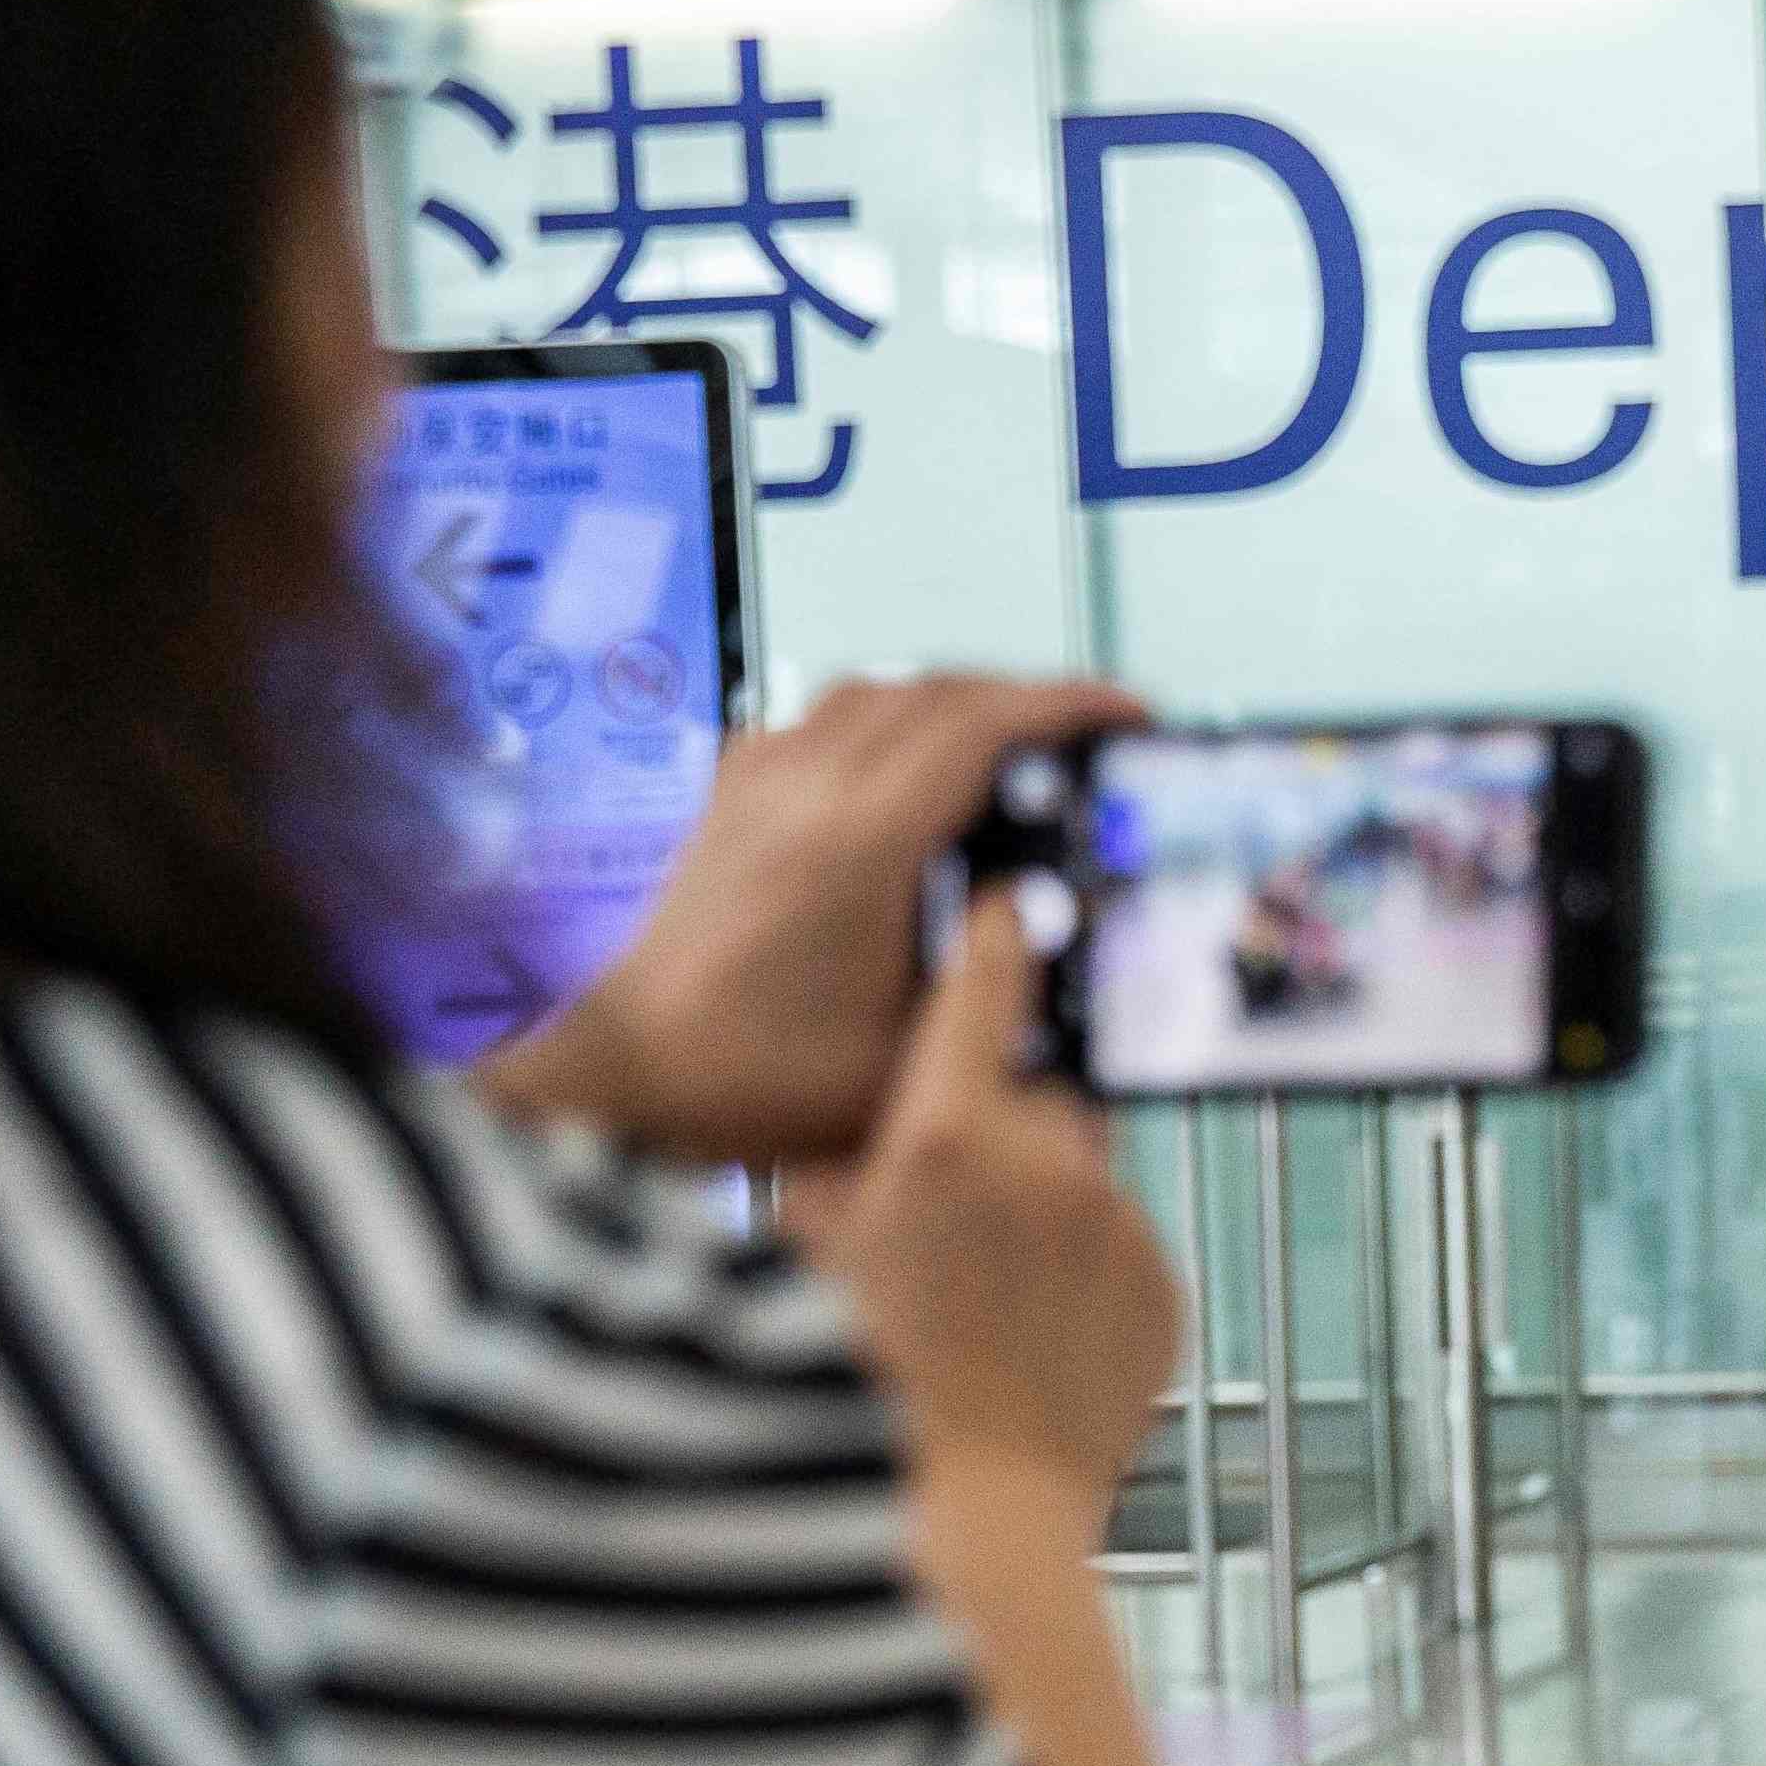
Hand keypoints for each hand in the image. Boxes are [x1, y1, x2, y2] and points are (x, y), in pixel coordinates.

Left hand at [486, 672, 1147, 1161]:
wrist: (636, 1072)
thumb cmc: (753, 1077)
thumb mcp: (914, 1057)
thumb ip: (996, 987)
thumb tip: (1063, 921)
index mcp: (858, 843)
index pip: (982, 725)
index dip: (1070, 706)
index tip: (1129, 712)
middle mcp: (806, 787)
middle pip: (943, 690)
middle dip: (1033, 698)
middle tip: (1095, 734)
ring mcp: (763, 778)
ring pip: (886, 688)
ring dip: (965, 701)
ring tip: (1021, 745)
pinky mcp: (737, 789)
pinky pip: (834, 713)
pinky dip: (900, 717)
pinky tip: (921, 767)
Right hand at [786, 892, 1178, 1512]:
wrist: (972, 1514)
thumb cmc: (861, 1396)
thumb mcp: (804, 1262)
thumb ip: (833, 1182)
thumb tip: (855, 1167)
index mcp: (942, 1139)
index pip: (975, 999)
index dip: (989, 947)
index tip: (1007, 911)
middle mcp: (1044, 1164)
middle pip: (1032, 1104)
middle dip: (996, 1140)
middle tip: (944, 1226)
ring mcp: (1116, 1227)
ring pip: (1080, 1180)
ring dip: (1041, 1211)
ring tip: (985, 1303)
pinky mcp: (1161, 1288)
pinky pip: (1119, 1251)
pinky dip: (1083, 1277)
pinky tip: (1032, 1343)